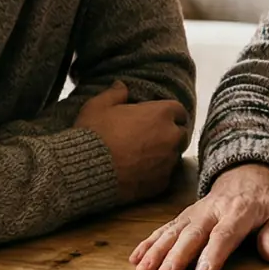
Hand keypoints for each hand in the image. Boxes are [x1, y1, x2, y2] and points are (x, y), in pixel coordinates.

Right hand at [75, 81, 187, 203]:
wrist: (87, 171)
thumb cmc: (94, 133)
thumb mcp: (99, 106)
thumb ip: (115, 94)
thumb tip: (121, 86)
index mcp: (160, 113)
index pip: (178, 110)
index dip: (168, 113)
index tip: (158, 117)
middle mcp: (170, 137)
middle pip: (181, 134)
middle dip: (170, 134)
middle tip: (151, 137)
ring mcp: (168, 162)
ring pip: (174, 156)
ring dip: (164, 154)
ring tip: (143, 156)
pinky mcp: (161, 184)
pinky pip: (164, 175)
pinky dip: (156, 173)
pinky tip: (139, 172)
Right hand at [129, 163, 268, 269]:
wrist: (246, 173)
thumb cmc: (262, 200)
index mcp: (238, 212)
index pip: (224, 234)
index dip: (212, 254)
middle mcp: (212, 211)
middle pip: (193, 234)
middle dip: (176, 256)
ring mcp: (195, 213)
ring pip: (174, 231)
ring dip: (156, 251)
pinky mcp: (184, 216)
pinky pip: (165, 228)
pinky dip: (149, 242)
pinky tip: (136, 258)